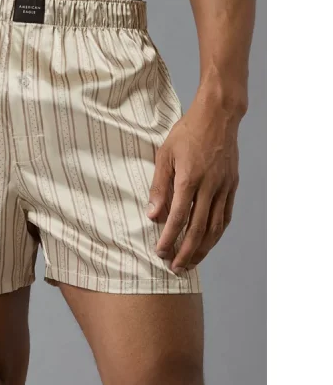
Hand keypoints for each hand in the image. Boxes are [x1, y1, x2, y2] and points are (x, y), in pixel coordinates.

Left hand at [147, 97, 239, 272]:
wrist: (219, 116)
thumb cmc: (187, 132)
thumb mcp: (164, 155)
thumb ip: (158, 186)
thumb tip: (152, 214)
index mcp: (190, 179)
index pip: (179, 218)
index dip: (169, 238)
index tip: (160, 252)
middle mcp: (210, 187)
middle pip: (199, 229)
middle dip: (185, 252)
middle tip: (174, 268)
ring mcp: (224, 187)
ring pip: (215, 227)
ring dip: (203, 249)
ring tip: (190, 263)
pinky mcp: (232, 186)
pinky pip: (226, 216)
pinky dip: (217, 233)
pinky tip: (208, 243)